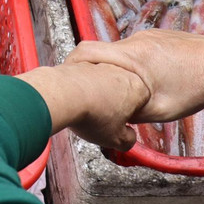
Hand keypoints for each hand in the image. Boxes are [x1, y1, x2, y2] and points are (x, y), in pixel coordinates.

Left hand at [19, 62, 148, 151]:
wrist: (61, 96)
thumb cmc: (90, 114)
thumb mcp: (116, 139)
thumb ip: (128, 140)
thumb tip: (128, 139)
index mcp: (137, 89)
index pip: (141, 103)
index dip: (129, 116)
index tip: (120, 123)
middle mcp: (120, 72)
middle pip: (121, 90)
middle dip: (112, 104)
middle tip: (102, 118)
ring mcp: (99, 65)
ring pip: (101, 83)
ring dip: (95, 95)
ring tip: (85, 110)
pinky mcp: (79, 64)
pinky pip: (83, 78)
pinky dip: (79, 88)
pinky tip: (73, 101)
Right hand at [66, 30, 203, 123]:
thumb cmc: (198, 88)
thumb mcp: (161, 110)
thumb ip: (132, 111)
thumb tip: (115, 116)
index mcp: (131, 58)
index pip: (86, 52)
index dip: (71, 64)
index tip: (67, 78)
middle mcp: (135, 41)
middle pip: (102, 53)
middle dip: (96, 71)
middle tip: (99, 91)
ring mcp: (148, 35)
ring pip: (120, 52)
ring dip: (119, 68)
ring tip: (130, 88)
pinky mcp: (160, 35)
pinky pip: (137, 49)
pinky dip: (135, 63)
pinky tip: (152, 77)